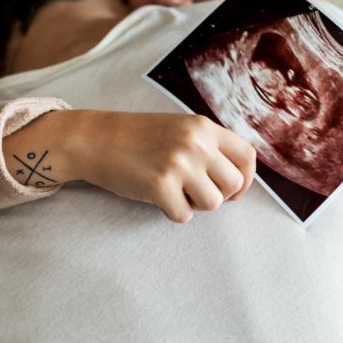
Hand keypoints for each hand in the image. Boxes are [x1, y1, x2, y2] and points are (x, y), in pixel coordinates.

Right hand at [4, 110, 256, 222]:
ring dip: (195, 204)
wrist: (95, 139)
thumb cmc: (137, 137)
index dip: (246, 178)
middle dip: (218, 194)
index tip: (233, 190)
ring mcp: (178, 164)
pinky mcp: (160, 186)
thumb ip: (207, 145)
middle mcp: (196, 143)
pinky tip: (157, 197)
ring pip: (213, 203)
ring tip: (174, 191)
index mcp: (203, 127)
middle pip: (233, 184)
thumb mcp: (179, 128)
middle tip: (195, 191)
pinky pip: (184, 215)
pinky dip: (172, 212)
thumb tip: (237, 178)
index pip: (247, 155)